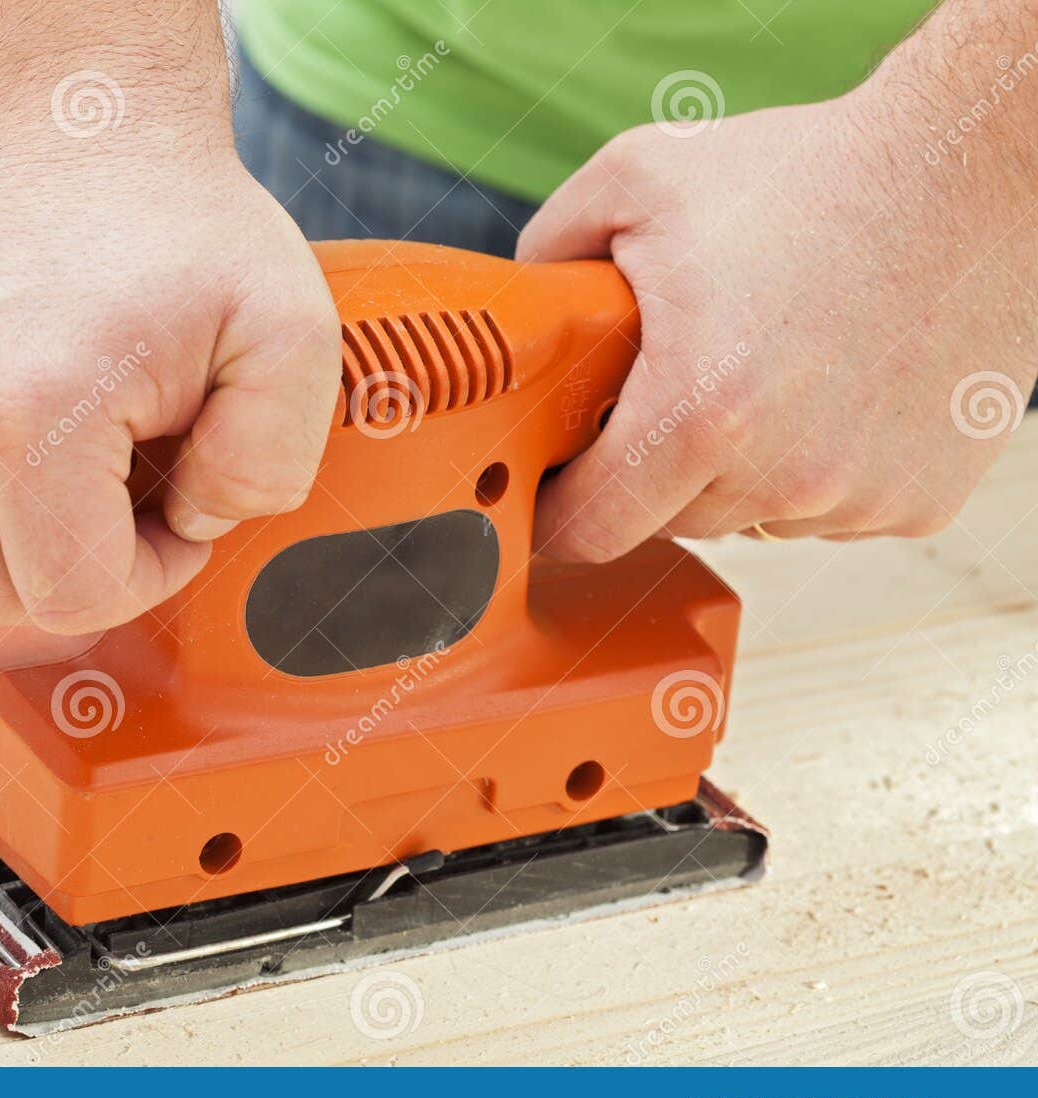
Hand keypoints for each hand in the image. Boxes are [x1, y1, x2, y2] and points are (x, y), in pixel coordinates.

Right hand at [0, 13, 338, 632]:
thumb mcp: (289, 331)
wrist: (73, 116)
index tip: (174, 514)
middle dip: (78, 570)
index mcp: (28, 410)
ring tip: (75, 473)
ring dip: (10, 548)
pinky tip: (21, 449)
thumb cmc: (180, 223)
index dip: (146, 577)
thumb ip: (272, 462)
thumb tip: (195, 524)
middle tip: (131, 497)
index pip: (72, 595)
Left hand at [520, 74, 1036, 558]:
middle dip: (648, 468)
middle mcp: (782, 474)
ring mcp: (856, 497)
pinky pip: (827, 511)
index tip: (552, 491)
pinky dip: (814, 466)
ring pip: (749, 517)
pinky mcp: (917, 501)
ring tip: (763, 369)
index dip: (556, 514)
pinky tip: (832, 386)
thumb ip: (551, 250)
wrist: (976, 169)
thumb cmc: (814, 174)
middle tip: (671, 387)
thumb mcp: (639, 180)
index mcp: (699, 412)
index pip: (590, 529)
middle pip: (668, 520)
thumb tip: (520, 317)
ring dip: (736, 470)